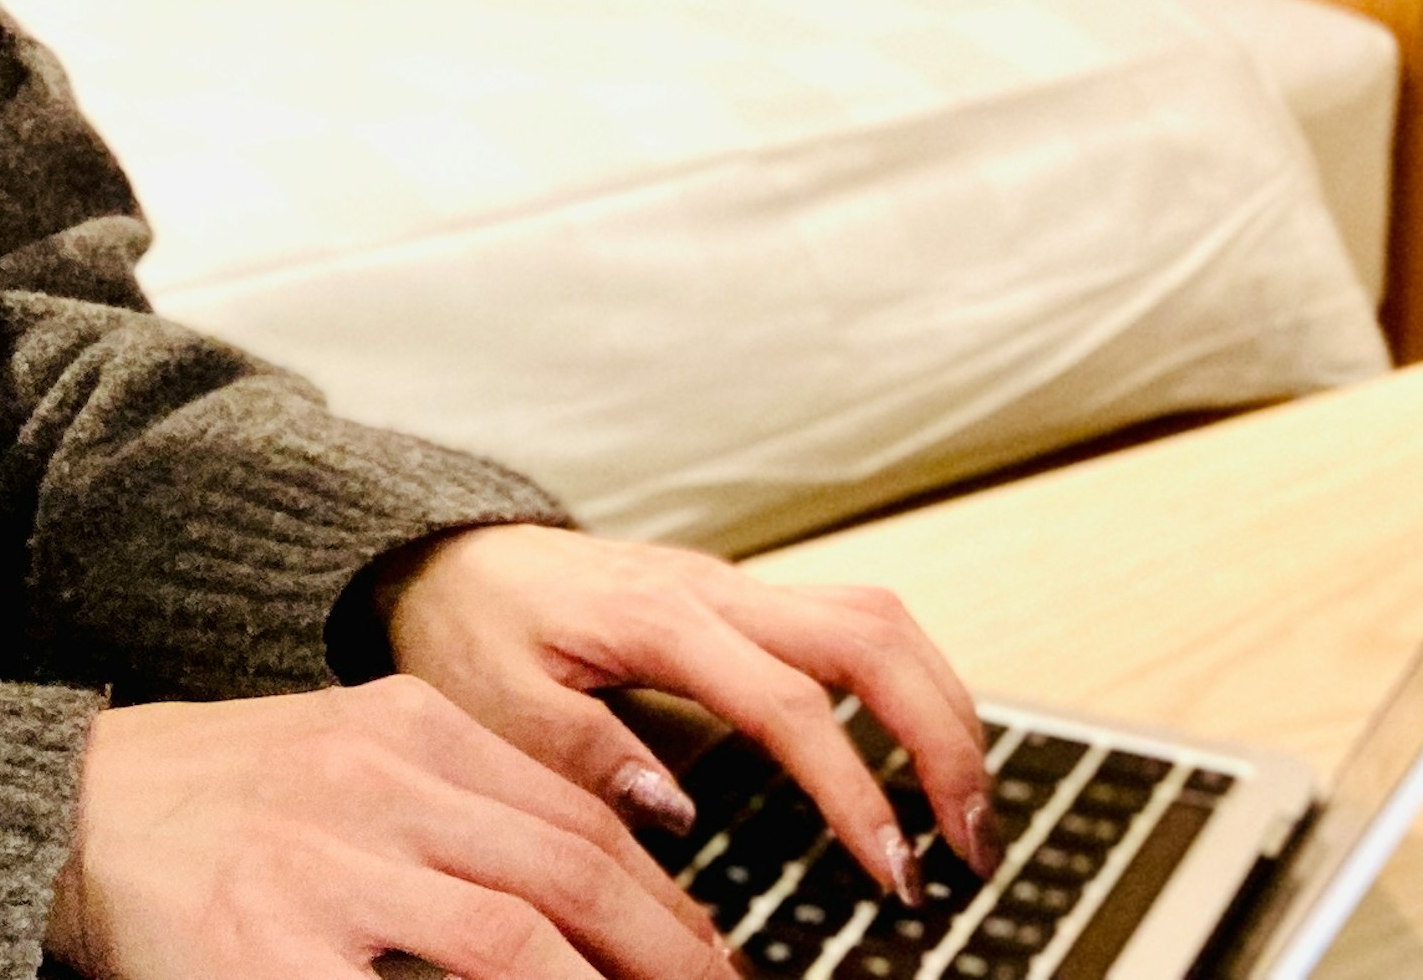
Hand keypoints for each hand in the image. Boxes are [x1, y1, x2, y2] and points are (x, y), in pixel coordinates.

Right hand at [44, 679, 736, 979]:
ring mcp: (322, 869)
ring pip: (512, 943)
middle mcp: (375, 785)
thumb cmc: (216, 803)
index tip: (712, 958)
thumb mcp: (349, 764)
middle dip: (668, 957)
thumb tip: (581, 894)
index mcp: (406, 730)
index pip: (576, 816)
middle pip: (568, 876)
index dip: (666, 899)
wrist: (69, 811)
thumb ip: (455, 809)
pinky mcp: (269, 952)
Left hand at [374, 525, 995, 907]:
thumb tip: (677, 810)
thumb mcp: (489, 697)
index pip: (789, 700)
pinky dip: (910, 682)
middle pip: (872, 634)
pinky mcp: (746, 598)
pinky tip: (924, 750)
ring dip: (943, 704)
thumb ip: (578, 751)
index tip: (894, 867)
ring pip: (880, 616)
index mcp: (659, 616)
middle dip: (942, 736)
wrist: (449, 554)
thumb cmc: (470, 626)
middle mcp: (716, 588)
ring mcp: (739, 586)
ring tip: (970, 806)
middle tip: (973, 841)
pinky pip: (855, 623)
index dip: (852, 787)